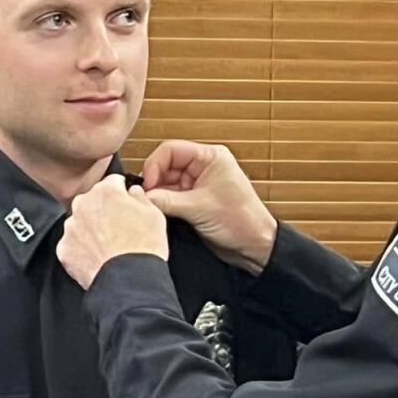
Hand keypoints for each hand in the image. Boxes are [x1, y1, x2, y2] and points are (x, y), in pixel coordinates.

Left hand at [58, 175, 168, 291]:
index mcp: (106, 191)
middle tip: (118, 229)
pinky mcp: (64, 249)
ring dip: (91, 230)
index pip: (112, 183)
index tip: (126, 204)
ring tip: (108, 247)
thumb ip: (140, 197)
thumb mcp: (154, 214)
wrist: (130, 280)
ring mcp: (71, 227)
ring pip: (81, 223)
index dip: (122, 194)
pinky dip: (82, 250)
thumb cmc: (145, 246)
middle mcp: (83, 204)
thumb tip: (133, 192)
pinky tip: (97, 258)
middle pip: (93, 202)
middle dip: (103, 211)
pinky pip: (73, 244)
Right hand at [141, 141, 276, 273]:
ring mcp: (198, 185)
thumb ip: (167, 201)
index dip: (154, 165)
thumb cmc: (242, 222)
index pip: (171, 150)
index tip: (147, 185)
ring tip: (152, 208)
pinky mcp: (194, 201)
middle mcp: (203, 167)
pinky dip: (163, 205)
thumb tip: (142, 196)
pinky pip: (171, 198)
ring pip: (166, 183)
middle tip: (145, 199)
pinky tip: (158, 213)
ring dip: (157, 195)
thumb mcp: (200, 208)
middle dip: (154, 182)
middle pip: (166, 166)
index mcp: (211, 157)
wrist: (254, 247)